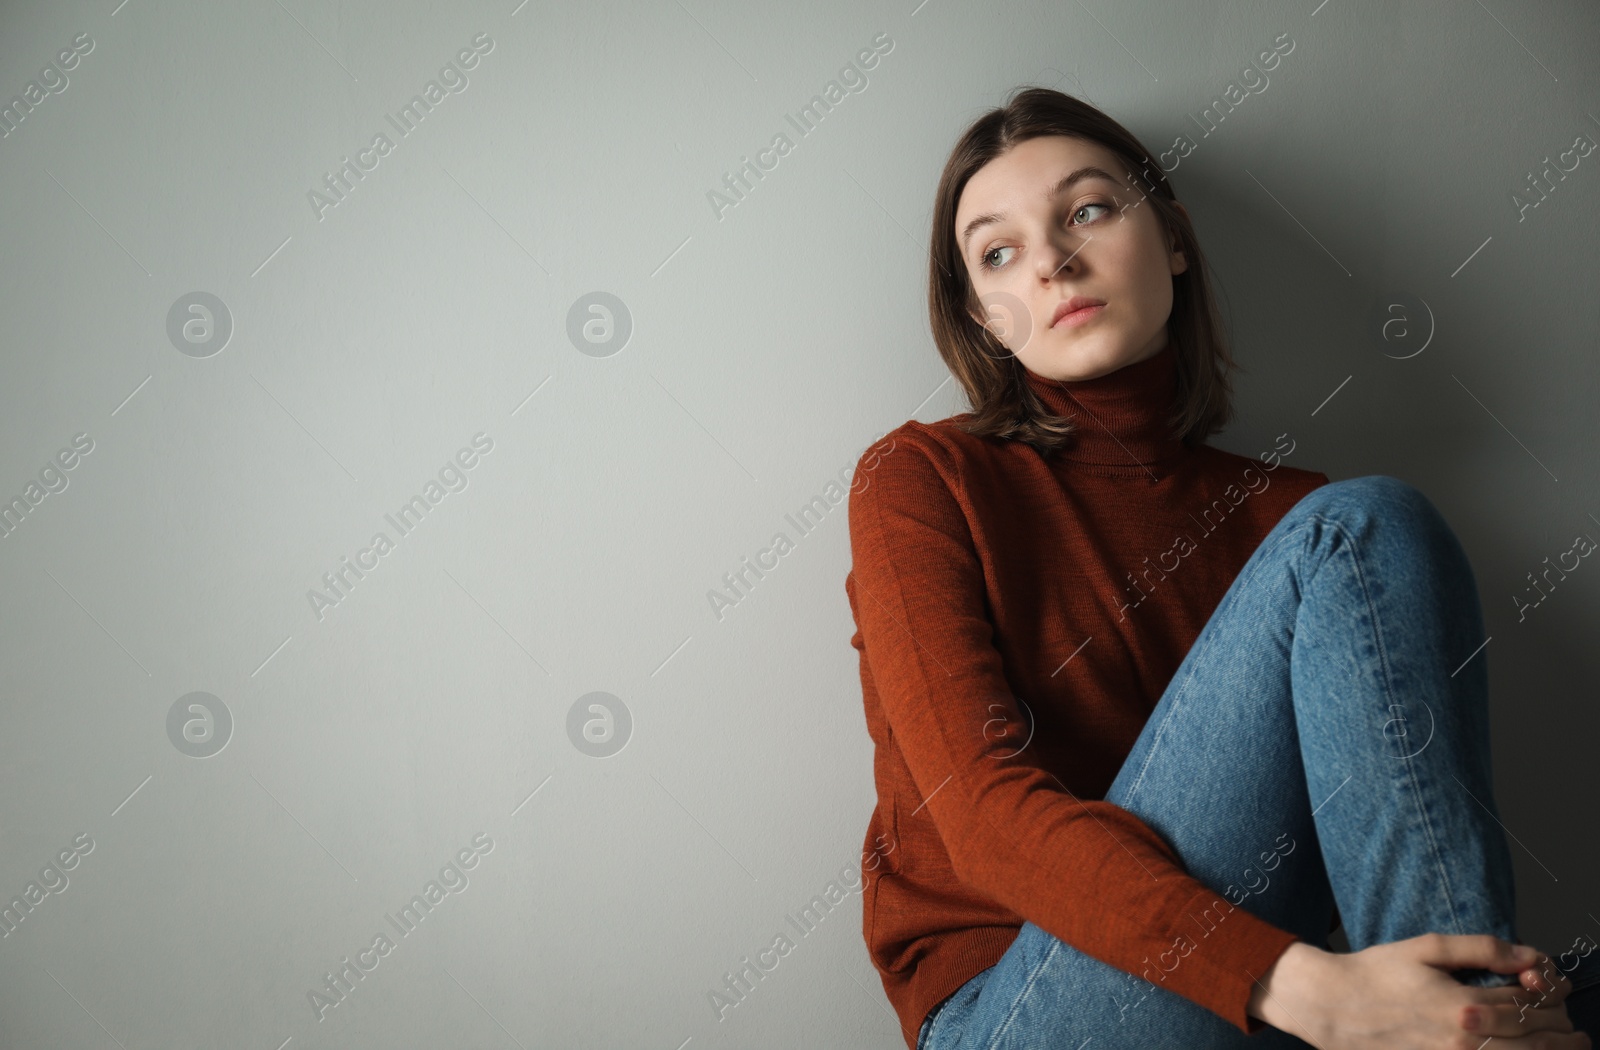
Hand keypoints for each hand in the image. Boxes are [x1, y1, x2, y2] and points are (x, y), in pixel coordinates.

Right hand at [1249, 935, 1589, 1048]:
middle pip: (1535, 1041)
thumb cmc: (1376, 973)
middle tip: (1574, 1027)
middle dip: (1563, 1032)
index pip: (1529, 1004)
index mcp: (1464, 1006)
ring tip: (1569, 1047)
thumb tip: (1532, 957)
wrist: (1332, 1006)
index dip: (1552, 995)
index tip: (1559, 989)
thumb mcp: (1427, 948)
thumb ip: (1483, 949)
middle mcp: (1464, 1042)